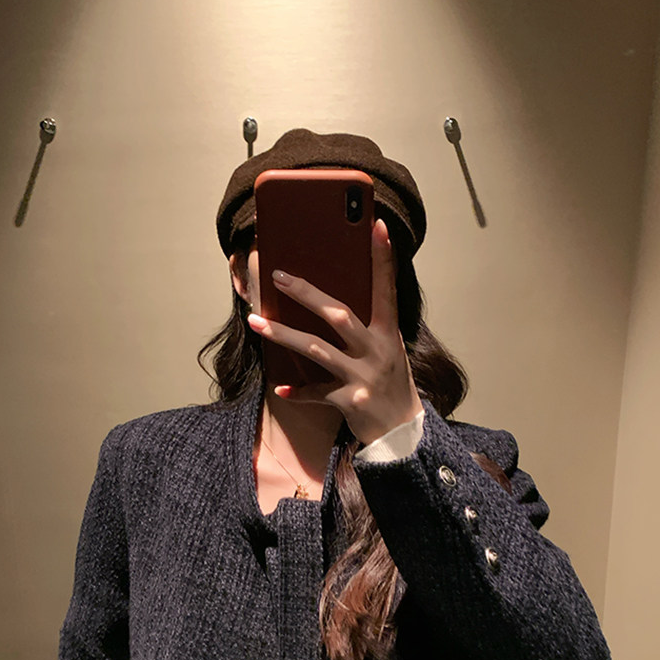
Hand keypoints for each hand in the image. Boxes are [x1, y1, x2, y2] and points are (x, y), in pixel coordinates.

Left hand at [246, 219, 423, 445]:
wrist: (404, 434)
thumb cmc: (392, 385)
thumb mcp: (388, 351)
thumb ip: (368, 328)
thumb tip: (330, 303)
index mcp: (388, 334)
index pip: (386, 289)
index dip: (382, 258)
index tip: (376, 225)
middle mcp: (376, 352)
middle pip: (338, 315)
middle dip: (306, 294)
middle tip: (279, 275)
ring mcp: (362, 377)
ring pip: (316, 350)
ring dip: (283, 335)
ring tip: (255, 321)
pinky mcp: (349, 402)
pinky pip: (316, 393)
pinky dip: (297, 391)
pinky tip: (279, 387)